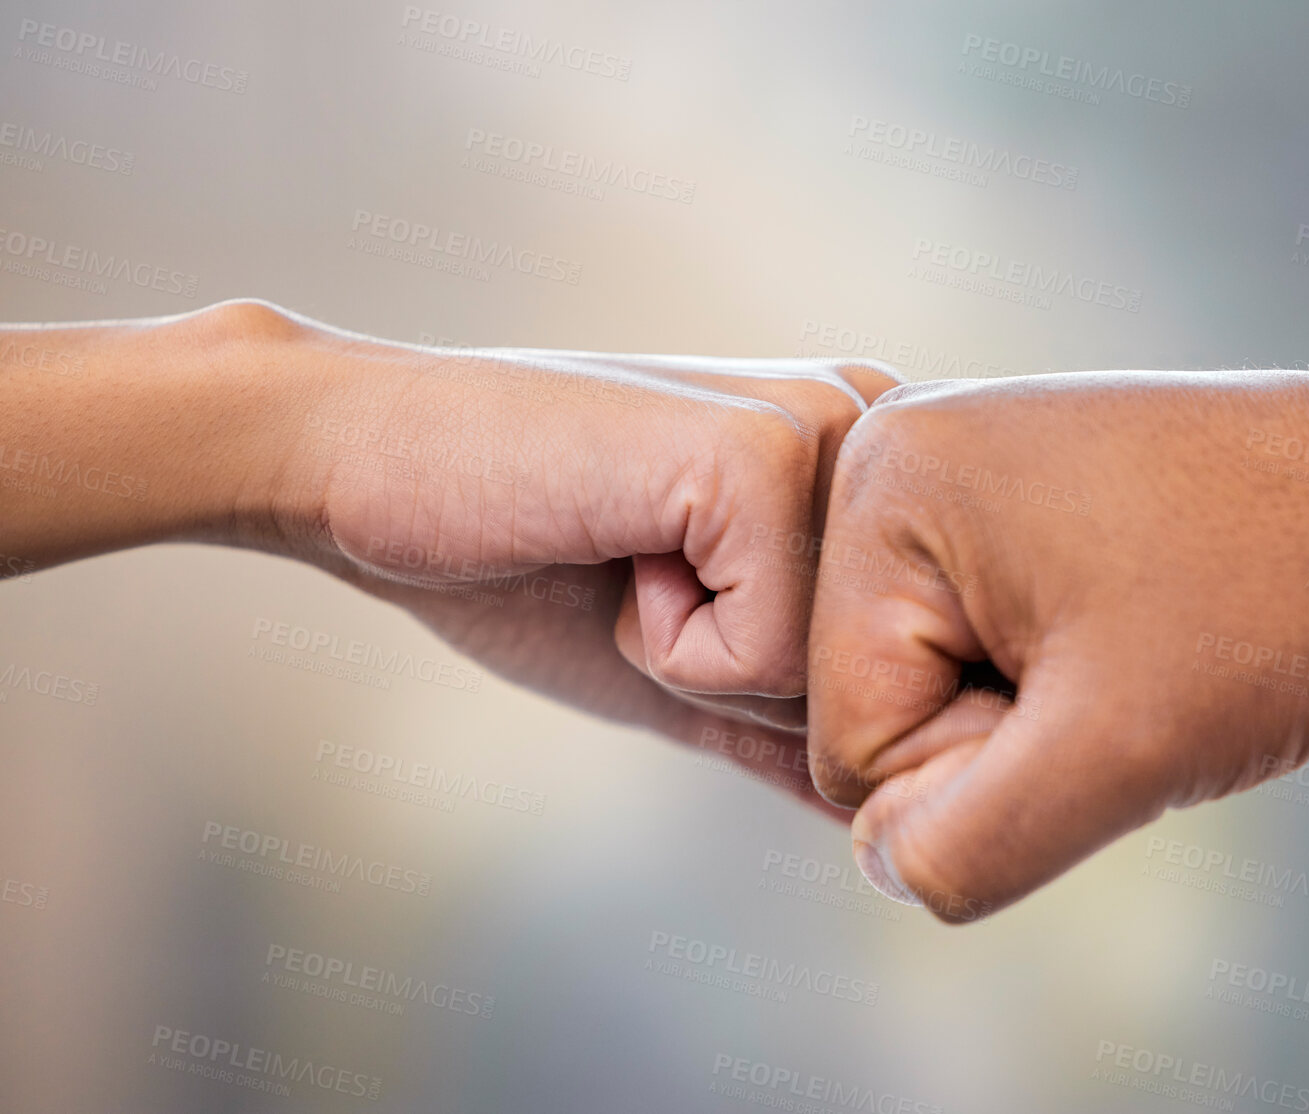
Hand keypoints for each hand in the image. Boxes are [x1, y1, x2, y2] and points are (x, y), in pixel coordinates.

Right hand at [246, 304, 898, 720]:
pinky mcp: (762, 454)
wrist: (368, 465)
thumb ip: (798, 730)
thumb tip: (904, 820)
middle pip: (882, 682)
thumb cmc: (522, 563)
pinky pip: (767, 660)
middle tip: (642, 573)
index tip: (672, 590)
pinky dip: (670, 648)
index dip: (773, 693)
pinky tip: (613, 548)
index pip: (904, 669)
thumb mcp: (689, 671)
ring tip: (629, 557)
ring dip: (706, 666)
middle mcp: (878, 422)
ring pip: (837, 682)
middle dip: (748, 683)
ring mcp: (826, 429)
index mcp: (872, 461)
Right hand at [804, 371, 1308, 920]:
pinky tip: (1142, 629)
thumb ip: (966, 846)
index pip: (851, 744)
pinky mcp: (1012, 492)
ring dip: (1041, 713)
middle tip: (1132, 673)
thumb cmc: (1280, 600)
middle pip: (883, 710)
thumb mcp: (1118, 751)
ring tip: (1145, 647)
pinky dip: (1060, 672)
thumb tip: (887, 865)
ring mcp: (959, 468)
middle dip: (1007, 739)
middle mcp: (899, 456)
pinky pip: (984, 641)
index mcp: (884, 488)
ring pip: (940, 687)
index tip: (1107, 697)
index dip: (984, 774)